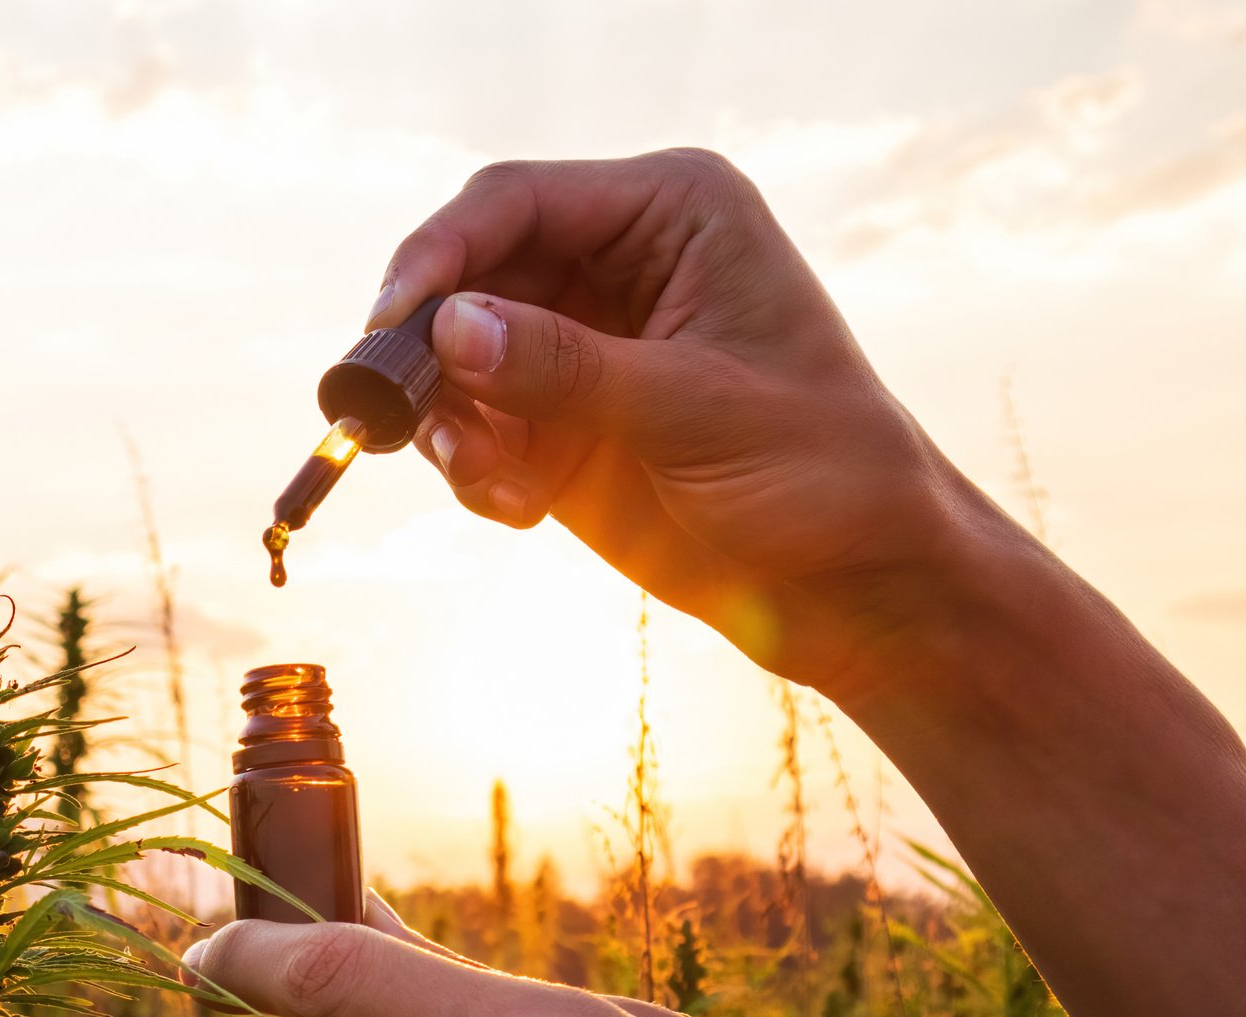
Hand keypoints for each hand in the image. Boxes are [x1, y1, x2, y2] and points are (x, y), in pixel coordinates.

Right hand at [372, 151, 1021, 699]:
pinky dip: (474, 468)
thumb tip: (449, 330)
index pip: (516, 202)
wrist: (856, 585)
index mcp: (670, 214)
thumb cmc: (821, 471)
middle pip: (466, 276)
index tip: (389, 322)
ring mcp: (580, 348)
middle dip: (430, 349)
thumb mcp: (696, 409)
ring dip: (450, 422)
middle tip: (399, 416)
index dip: (439, 255)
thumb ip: (568, 367)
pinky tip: (519, 510)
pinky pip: (472, 428)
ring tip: (493, 484)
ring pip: (454, 357)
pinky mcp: (559, 425)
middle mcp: (615, 264)